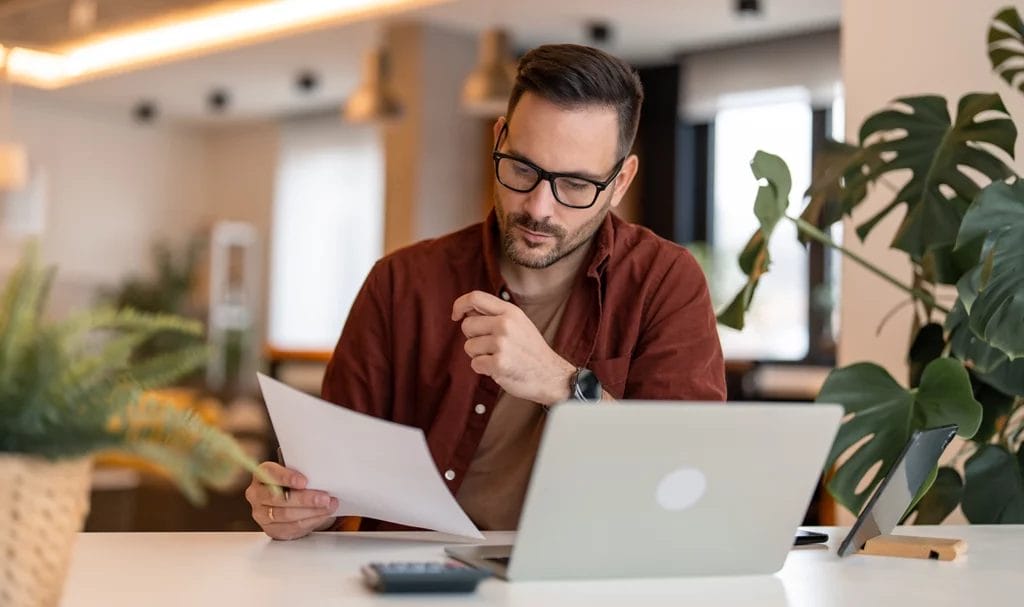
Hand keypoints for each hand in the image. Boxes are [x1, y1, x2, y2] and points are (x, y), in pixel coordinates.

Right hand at [245, 462, 338, 539]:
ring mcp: (262, 514)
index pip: (269, 474)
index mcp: (261, 475)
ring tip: (328, 506)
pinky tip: (321, 515)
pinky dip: (310, 521)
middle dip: (305, 499)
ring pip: (286, 515)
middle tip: (324, 498)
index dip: (287, 477)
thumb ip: (303, 472)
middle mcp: (257, 494)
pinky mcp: (271, 529)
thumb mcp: (296, 473)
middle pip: (279, 498)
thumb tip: (322, 475)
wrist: (291, 502)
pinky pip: (291, 527)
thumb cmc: (293, 484)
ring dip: (311, 511)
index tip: (304, 481)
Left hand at [452, 290, 574, 405]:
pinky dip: (483, 369)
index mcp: (510, 311)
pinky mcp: (499, 364)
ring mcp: (502, 344)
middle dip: (473, 338)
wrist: (550, 374)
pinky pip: (475, 364)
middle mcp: (505, 324)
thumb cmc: (530, 350)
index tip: (456, 316)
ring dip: (479, 355)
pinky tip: (499, 368)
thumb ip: (494, 314)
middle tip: (490, 346)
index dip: (459, 305)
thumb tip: (466, 310)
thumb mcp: (518, 323)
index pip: (474, 297)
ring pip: (469, 346)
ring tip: (498, 357)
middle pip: (467, 325)